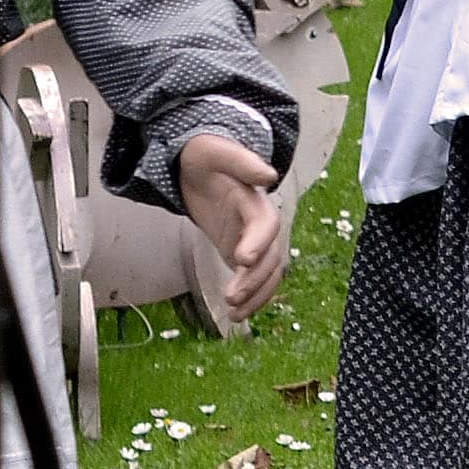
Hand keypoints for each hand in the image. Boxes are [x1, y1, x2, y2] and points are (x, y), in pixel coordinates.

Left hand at [173, 133, 291, 315]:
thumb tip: (269, 174)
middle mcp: (260, 223)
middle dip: (254, 279)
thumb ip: (240, 160)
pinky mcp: (241, 252)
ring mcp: (253, 240)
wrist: (197, 166)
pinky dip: (251, 299)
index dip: (259, 242)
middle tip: (231, 297)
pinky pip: (255, 279)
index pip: (266, 224)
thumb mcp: (214, 152)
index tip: (242, 259)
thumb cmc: (203, 156)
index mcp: (255, 200)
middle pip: (270, 256)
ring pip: (267, 273)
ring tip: (235, 315)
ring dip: (255, 295)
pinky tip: (237, 316)